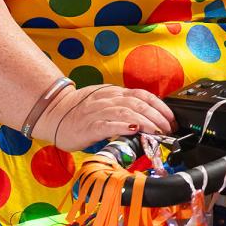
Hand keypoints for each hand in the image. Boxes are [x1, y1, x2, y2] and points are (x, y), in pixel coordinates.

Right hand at [36, 84, 174, 151]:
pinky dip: (123, 126)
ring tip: (158, 131)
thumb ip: (125, 107)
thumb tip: (150, 117)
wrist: (54, 113)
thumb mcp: (106, 103)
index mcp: (114, 93)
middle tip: (168, 129)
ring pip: (127, 112)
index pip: (143, 95)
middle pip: (139, 104)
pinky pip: (108, 124)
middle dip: (158, 117)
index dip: (161, 107)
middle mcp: (108, 99)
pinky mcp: (89, 126)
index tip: (172, 119)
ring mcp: (98, 111)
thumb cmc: (81, 111)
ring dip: (146, 122)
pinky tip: (134, 131)